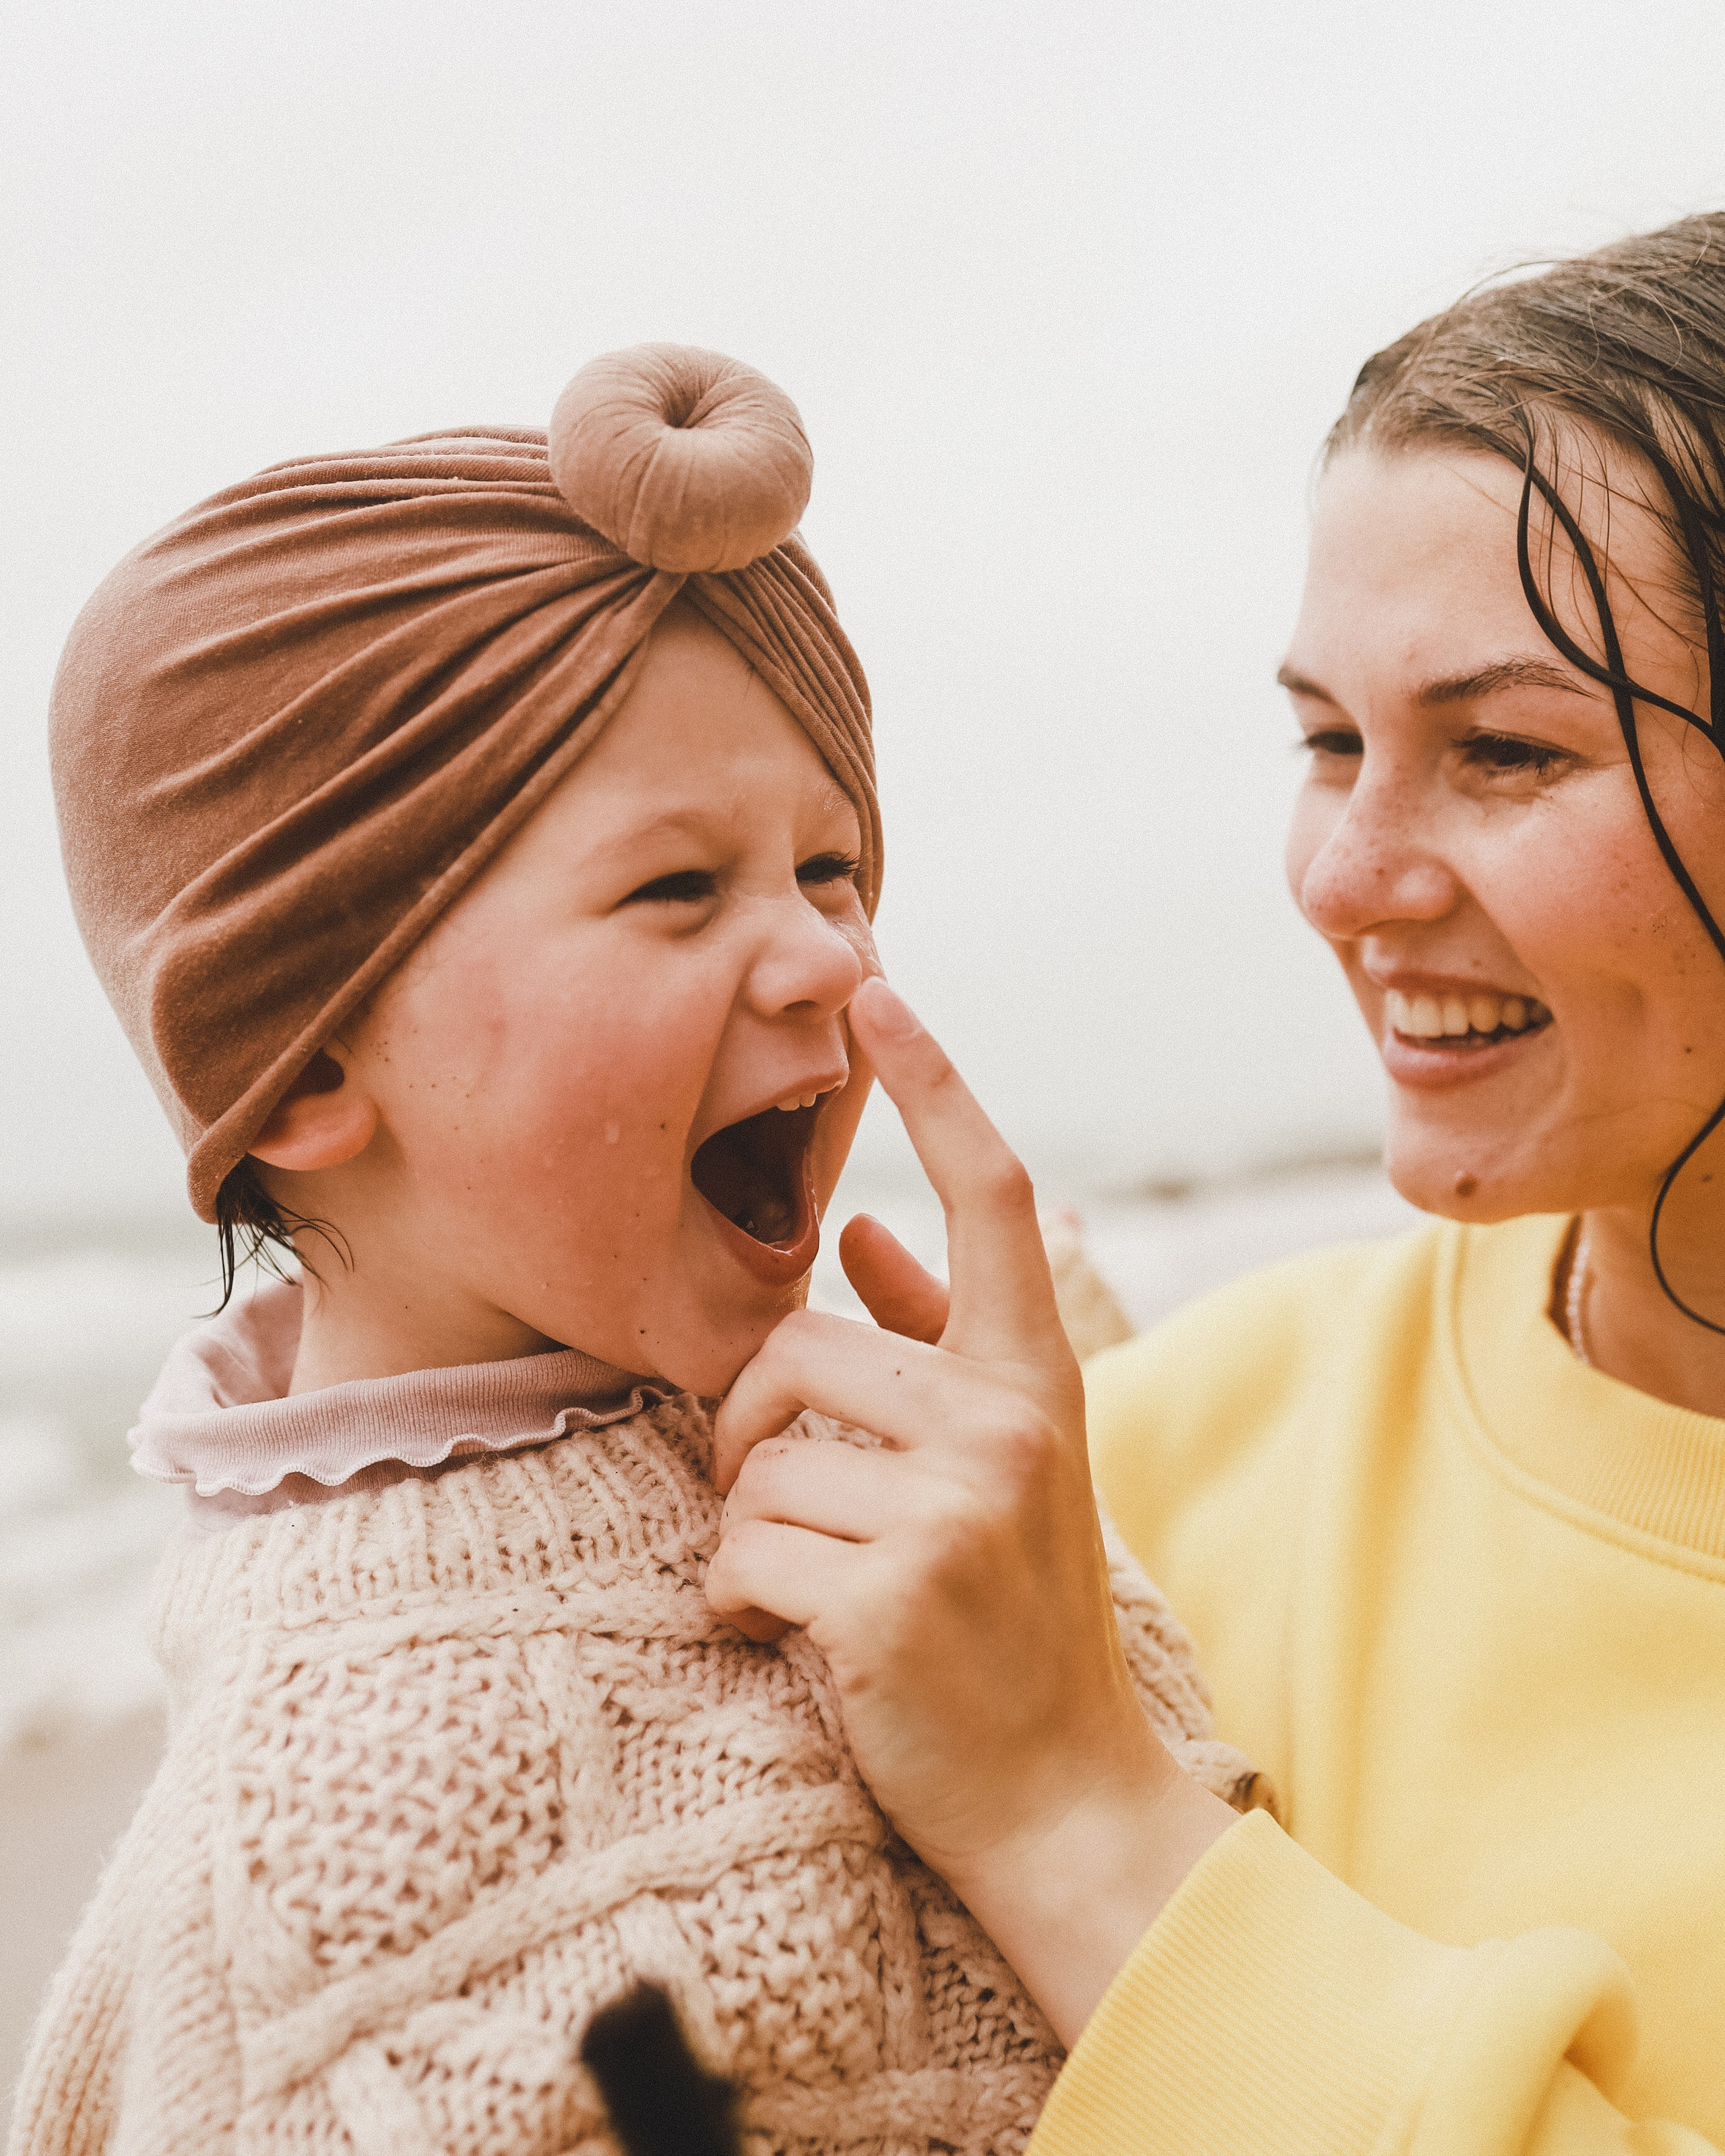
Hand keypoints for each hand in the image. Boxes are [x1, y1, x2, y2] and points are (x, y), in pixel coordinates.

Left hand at [705, 978, 1234, 2041]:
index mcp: (1040, 1374)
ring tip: (803, 1580)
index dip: (934, 1083)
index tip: (878, 989)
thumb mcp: (1009, 1464)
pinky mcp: (890, 1594)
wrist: (1064, 1797)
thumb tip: (864, 1235)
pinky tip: (791, 1638)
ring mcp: (958, 1506)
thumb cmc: (1016, 1616)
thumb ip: (941, 1341)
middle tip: (778, 1501)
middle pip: (798, 1343)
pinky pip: (739, 1550)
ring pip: (756, 1452)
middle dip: (749, 1421)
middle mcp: (1011, 1419)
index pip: (991, 1193)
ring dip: (745, 1522)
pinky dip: (735, 1600)